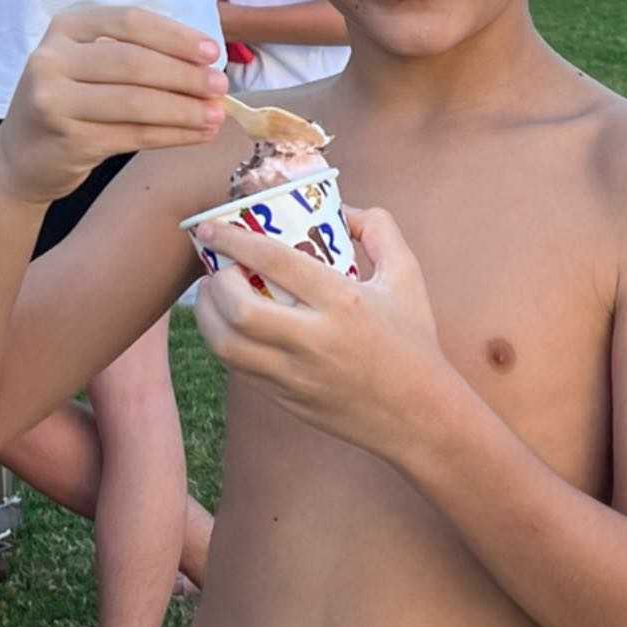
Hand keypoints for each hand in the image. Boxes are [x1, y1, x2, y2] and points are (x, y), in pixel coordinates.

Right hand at [0, 6, 227, 206]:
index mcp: (66, 27)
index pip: (129, 22)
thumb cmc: (70, 103)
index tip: (212, 52)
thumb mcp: (88, 65)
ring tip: (216, 115)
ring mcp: (56, 100)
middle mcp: (54, 59)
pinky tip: (198, 135)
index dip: (175, 36)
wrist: (21, 156)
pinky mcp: (69, 139)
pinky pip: (133, 135)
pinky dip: (173, 135)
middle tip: (221, 87)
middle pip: (134, 62)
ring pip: (136, 103)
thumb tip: (206, 65)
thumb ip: (135, 55)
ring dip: (185, 110)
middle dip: (185, 76)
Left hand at [193, 206, 443, 449]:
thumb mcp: (407, 277)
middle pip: (240, 311)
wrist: (419, 416)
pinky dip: (226, 343)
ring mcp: (297, 376)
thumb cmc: (414, 341)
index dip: (234, 240)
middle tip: (214, 268)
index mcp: (343, 302)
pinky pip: (240, 369)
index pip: (276, 262)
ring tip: (211, 297)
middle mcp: (315, 340)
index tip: (210, 227)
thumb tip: (343, 209)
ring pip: (228, 346)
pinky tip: (230, 327)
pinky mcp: (288, 400)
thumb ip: (379, 231)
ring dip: (207, 316)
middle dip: (215, 284)